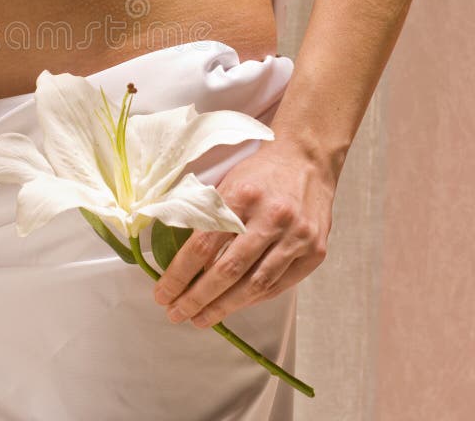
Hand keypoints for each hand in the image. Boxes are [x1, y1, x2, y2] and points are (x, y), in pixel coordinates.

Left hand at [152, 137, 336, 327]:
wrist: (306, 159)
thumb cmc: (259, 172)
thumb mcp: (226, 180)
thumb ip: (205, 213)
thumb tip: (175, 252)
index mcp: (241, 196)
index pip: (203, 244)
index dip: (180, 274)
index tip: (162, 292)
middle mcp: (271, 218)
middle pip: (227, 270)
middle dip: (197, 298)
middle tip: (175, 312)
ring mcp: (296, 237)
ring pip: (254, 285)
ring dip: (223, 307)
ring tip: (200, 318)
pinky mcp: (314, 251)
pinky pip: (278, 286)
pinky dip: (252, 300)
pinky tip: (232, 306)